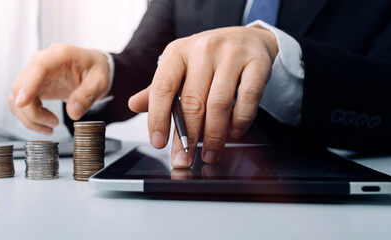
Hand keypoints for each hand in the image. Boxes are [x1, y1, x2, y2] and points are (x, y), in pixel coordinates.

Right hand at [9, 44, 109, 134]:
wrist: (90, 67)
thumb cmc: (94, 69)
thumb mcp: (99, 82)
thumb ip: (87, 96)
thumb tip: (73, 113)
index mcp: (59, 55)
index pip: (38, 68)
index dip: (28, 86)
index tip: (22, 103)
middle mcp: (41, 61)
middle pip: (21, 87)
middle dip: (33, 112)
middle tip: (53, 124)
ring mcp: (32, 73)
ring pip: (16, 98)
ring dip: (29, 118)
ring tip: (50, 127)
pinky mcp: (30, 85)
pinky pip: (19, 103)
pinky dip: (28, 117)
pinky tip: (43, 123)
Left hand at [128, 26, 277, 167]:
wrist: (247, 39)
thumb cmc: (208, 60)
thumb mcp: (180, 69)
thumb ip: (158, 90)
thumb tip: (134, 105)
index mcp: (177, 52)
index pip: (162, 88)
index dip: (158, 118)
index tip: (158, 143)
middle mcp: (202, 49)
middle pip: (192, 101)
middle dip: (187, 137)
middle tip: (184, 159)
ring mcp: (231, 54)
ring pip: (219, 103)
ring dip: (213, 135)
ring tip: (210, 153)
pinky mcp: (257, 62)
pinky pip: (247, 97)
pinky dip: (240, 120)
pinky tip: (234, 133)